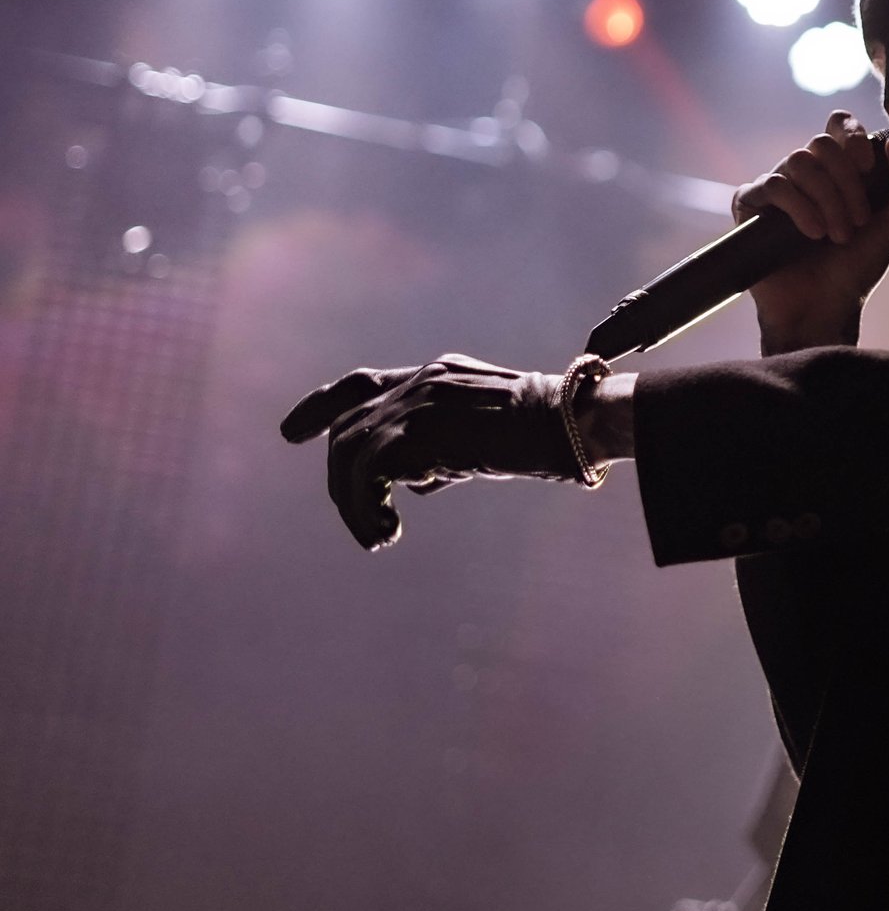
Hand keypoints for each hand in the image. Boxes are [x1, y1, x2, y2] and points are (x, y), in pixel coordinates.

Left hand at [280, 354, 584, 549]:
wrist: (573, 422)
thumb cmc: (550, 434)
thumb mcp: (488, 435)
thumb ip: (447, 448)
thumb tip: (418, 482)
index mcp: (436, 374)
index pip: (364, 384)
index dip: (322, 407)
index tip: (292, 434)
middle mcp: (419, 380)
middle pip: (348, 427)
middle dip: (340, 480)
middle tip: (364, 525)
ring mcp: (417, 401)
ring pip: (350, 453)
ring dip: (353, 503)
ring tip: (378, 536)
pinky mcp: (418, 429)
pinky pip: (365, 475)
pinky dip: (365, 509)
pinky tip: (386, 533)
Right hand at [734, 112, 888, 348]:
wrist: (824, 306)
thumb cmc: (859, 266)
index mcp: (838, 169)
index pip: (839, 124)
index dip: (853, 136)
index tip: (868, 167)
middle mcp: (805, 172)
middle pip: (821, 144)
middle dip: (846, 183)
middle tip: (857, 221)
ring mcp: (777, 186)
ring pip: (799, 161)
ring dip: (827, 200)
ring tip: (836, 236)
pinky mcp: (751, 205)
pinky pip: (772, 184)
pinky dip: (799, 207)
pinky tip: (812, 234)